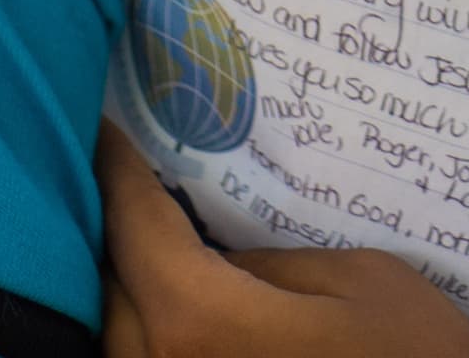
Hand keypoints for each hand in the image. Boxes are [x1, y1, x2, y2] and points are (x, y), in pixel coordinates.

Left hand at [96, 121, 468, 357]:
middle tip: (139, 180)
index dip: (118, 174)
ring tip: (156, 241)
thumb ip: (271, 262)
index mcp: (203, 324)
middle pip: (114, 289)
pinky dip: (153, 332)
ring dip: (132, 288)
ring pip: (124, 339)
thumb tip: (221, 254)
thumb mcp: (360, 281)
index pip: (137, 234)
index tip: (108, 131)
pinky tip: (177, 304)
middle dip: (122, 231)